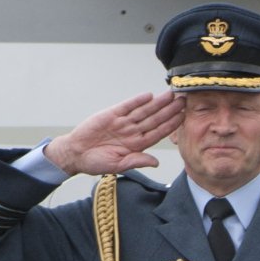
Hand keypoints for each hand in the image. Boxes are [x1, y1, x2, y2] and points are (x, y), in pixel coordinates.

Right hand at [44, 91, 185, 177]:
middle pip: (155, 119)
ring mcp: (123, 122)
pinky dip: (137, 101)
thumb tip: (156, 162)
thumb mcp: (118, 165)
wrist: (76, 153)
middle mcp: (133, 132)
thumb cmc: (96, 162)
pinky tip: (149, 96)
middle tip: (183, 100)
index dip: (171, 125)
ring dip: (157, 103)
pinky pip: (127, 106)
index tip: (183, 117)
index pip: (158, 132)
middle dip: (170, 110)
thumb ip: (137, 161)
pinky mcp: (111, 114)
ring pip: (144, 111)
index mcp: (137, 145)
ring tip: (171, 95)